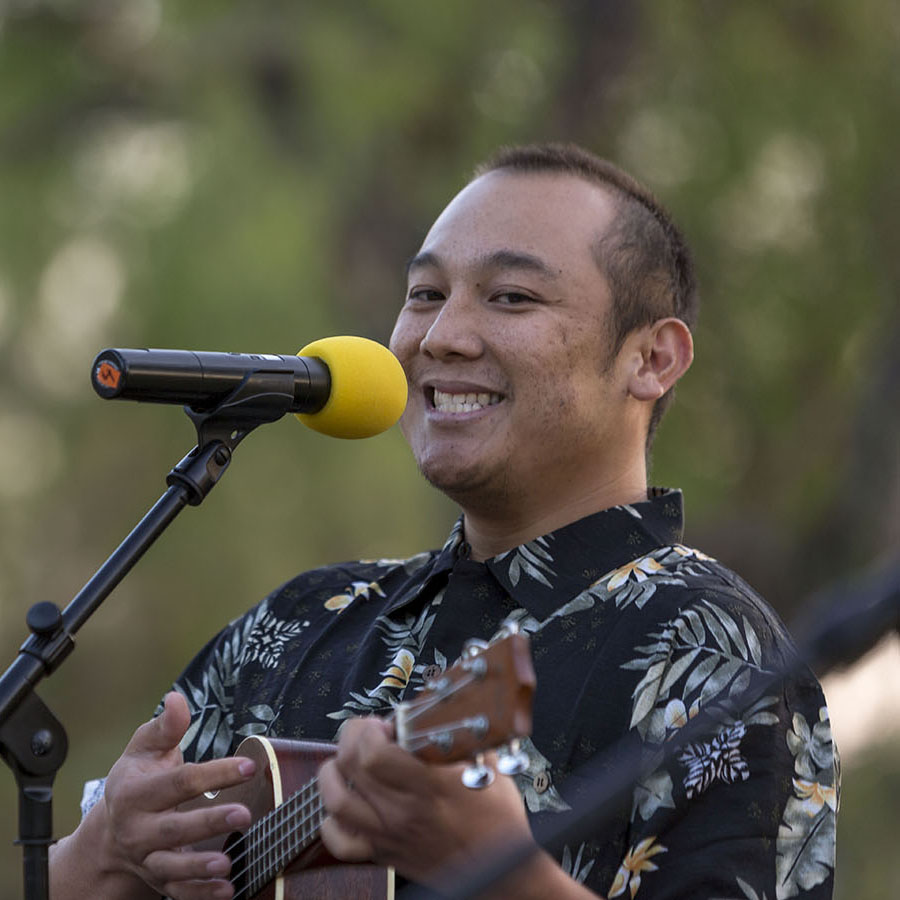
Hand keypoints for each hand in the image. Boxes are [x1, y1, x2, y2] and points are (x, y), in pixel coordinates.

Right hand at [51, 692, 256, 899]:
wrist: (110, 830)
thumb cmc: (137, 780)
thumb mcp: (144, 748)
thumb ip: (165, 727)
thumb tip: (178, 699)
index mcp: (135, 793)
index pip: (180, 781)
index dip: (215, 773)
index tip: (250, 765)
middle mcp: (137, 829)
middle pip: (174, 827)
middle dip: (208, 822)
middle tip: (244, 815)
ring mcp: (146, 858)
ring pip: (171, 867)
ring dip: (199, 866)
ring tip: (228, 862)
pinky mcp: (158, 880)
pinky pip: (178, 892)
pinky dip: (201, 895)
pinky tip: (227, 891)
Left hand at [317, 716, 533, 889]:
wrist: (503, 873)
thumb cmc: (499, 822)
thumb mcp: (489, 767)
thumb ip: (464, 738)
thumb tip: (449, 713)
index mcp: (428, 786)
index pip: (372, 753)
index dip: (369, 730)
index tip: (385, 723)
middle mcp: (402, 811)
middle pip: (350, 766)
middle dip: (351, 737)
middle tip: (367, 732)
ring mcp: (389, 834)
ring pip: (336, 801)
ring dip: (333, 772)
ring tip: (346, 759)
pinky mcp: (385, 854)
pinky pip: (341, 842)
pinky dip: (331, 821)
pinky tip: (344, 803)